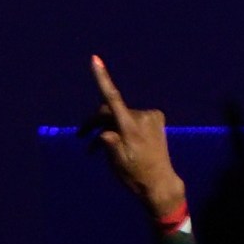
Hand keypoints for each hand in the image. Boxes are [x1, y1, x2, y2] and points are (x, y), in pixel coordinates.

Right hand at [87, 55, 185, 221]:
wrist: (161, 184)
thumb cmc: (136, 175)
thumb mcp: (117, 161)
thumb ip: (108, 142)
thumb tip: (104, 132)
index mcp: (132, 127)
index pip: (113, 98)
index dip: (102, 78)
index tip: (95, 59)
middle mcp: (143, 118)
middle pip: (111, 110)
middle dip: (96, 121)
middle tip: (82, 136)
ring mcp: (152, 118)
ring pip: (119, 116)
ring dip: (107, 127)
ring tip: (95, 147)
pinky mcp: (156, 120)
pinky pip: (131, 118)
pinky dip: (120, 127)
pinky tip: (114, 142)